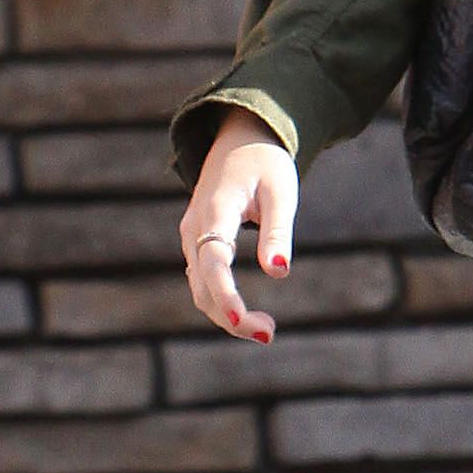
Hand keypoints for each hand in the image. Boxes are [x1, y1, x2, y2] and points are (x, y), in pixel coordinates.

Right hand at [179, 105, 296, 341]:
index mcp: (215, 210)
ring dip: (227, 315)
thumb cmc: (266, 163)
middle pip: (202, 285)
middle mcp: (194, 227)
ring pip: (200, 288)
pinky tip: (248, 316)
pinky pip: (203, 281)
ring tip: (267, 329)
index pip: (214, 263)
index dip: (227, 296)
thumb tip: (279, 273)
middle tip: (270, 333)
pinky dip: (222, 302)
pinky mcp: (197, 243)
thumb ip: (278, 232)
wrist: (240, 138)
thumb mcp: (281, 192)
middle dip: (231, 317)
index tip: (246, 323)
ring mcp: (191, 236)